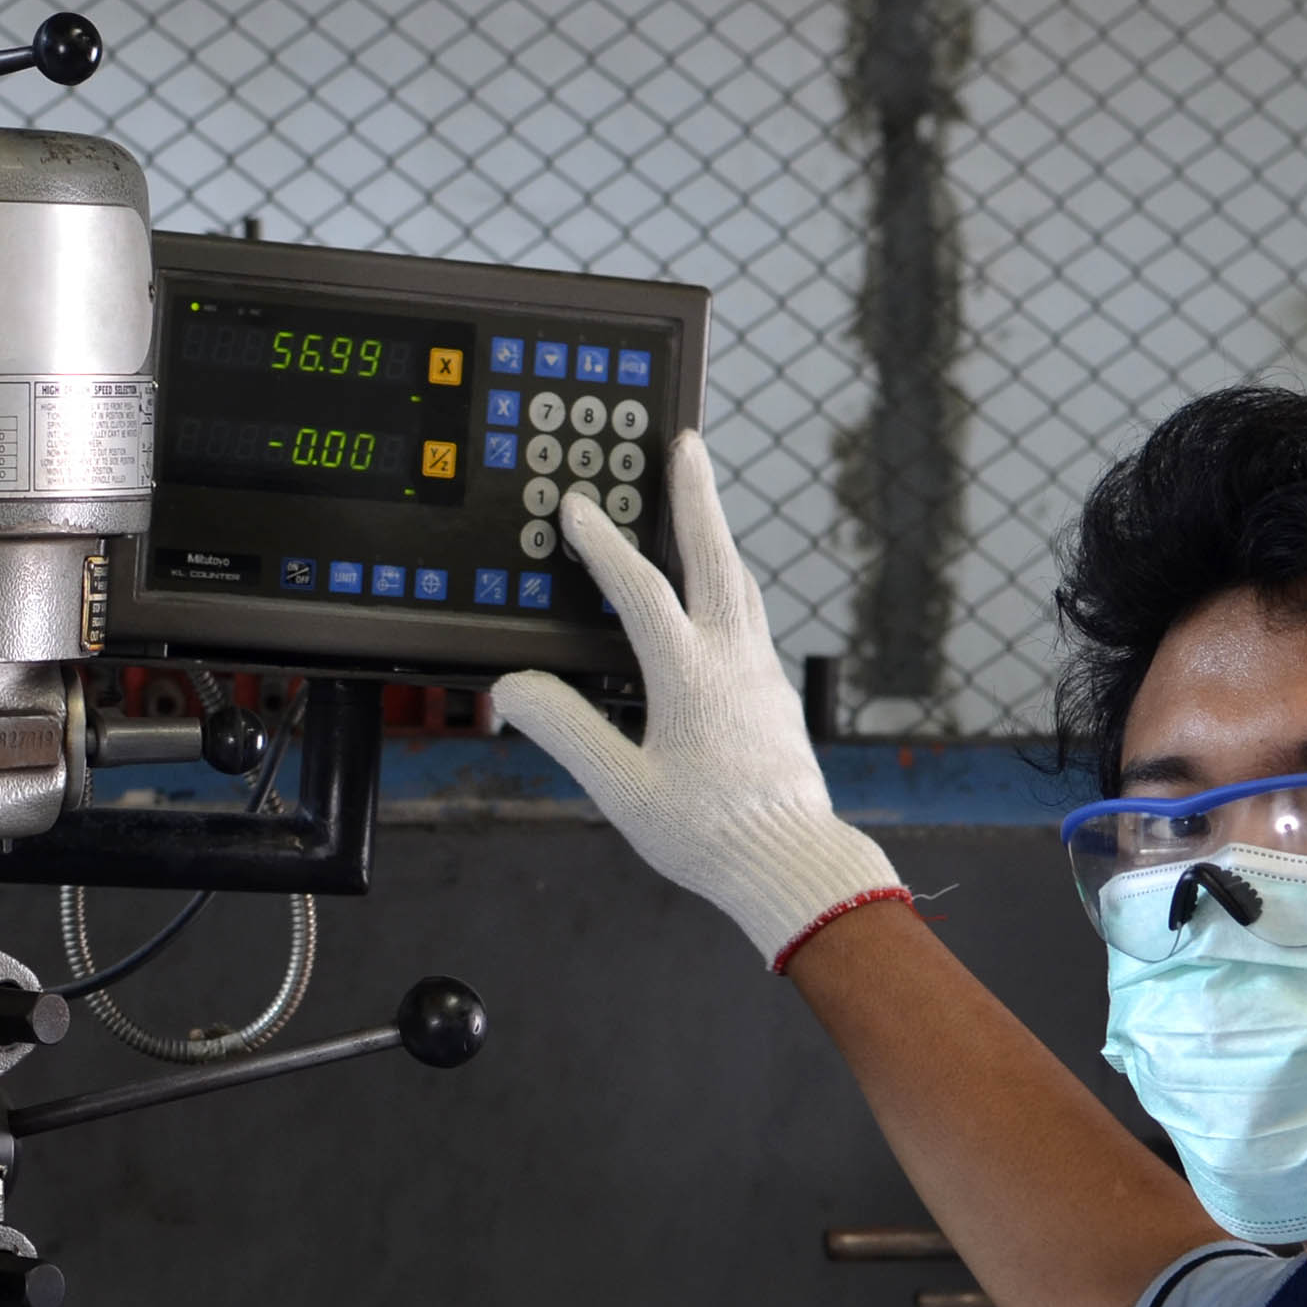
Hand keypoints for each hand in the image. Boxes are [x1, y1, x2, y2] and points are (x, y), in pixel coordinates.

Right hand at [490, 433, 906, 971]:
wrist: (792, 863)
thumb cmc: (709, 835)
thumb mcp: (621, 790)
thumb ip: (567, 731)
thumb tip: (514, 689)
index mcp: (690, 677)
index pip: (639, 589)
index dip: (604, 545)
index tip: (578, 506)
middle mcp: (733, 661)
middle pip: (715, 557)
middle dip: (697, 496)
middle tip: (688, 443)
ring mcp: (761, 675)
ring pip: (740, 585)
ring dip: (717, 537)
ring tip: (702, 505)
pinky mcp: (775, 697)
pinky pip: (750, 620)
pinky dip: (729, 587)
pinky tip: (719, 600)